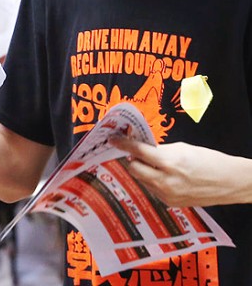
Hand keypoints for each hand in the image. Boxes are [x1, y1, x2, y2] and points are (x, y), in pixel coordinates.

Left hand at [110, 136, 251, 207]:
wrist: (230, 182)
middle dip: (132, 160)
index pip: (138, 152)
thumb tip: (142, 149)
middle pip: (134, 169)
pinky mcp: (171, 203)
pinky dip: (152, 181)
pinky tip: (162, 177)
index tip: (113, 139)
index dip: (123, 144)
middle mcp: (166, 181)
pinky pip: (152, 190)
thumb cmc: (209, 161)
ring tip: (152, 165)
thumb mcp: (182, 148)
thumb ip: (159, 150)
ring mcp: (168, 195)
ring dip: (142, 171)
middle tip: (134, 153)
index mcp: (169, 162)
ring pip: (142, 180)